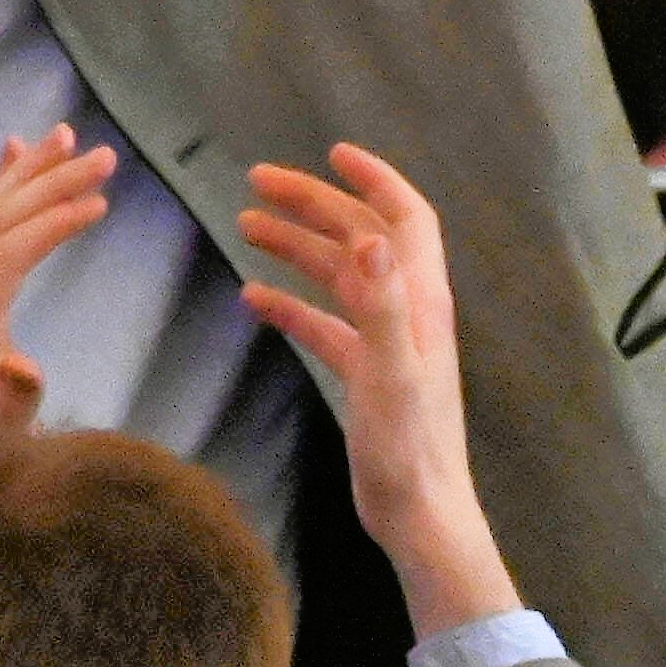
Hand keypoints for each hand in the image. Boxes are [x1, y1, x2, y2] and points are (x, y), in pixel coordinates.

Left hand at [0, 126, 115, 534]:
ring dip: (29, 173)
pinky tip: (16, 150)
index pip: (7, 254)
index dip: (50, 225)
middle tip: (104, 156)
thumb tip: (23, 366)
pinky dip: (2, 184)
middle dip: (50, 184)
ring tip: (68, 135)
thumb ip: (11, 403)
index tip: (98, 202)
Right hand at [239, 144, 519, 638]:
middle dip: (315, 204)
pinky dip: (290, 303)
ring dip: (297, 247)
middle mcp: (407, 313)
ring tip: (245, 226)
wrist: (419, 514)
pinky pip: (323, 323)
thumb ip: (383, 304)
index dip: (375, 181)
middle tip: (258, 182)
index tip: (333, 152)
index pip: (405, 221)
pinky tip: (253, 298)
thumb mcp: (392, 372)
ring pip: (339, 276)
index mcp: (420, 302)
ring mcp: (386, 343)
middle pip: (362, 239)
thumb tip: (368, 237)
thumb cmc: (409, 447)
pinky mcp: (366, 374)